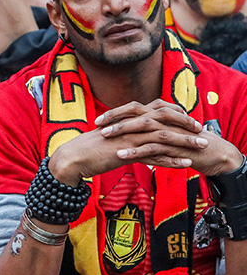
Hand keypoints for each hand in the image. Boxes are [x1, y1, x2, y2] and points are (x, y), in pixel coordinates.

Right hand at [49, 100, 206, 183]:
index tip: (188, 119)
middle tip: (201, 130)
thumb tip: (135, 137)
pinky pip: (155, 155)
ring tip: (200, 148)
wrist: (73, 157)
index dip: (175, 113)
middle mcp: (130, 124)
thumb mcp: (109, 136)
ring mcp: (130, 137)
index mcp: (127, 117)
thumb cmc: (88, 148)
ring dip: (185, 143)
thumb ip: (124, 133)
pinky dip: (172, 160)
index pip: (156, 109)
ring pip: (164, 137)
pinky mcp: (128, 152)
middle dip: (185, 124)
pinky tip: (185, 164)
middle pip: (165, 119)